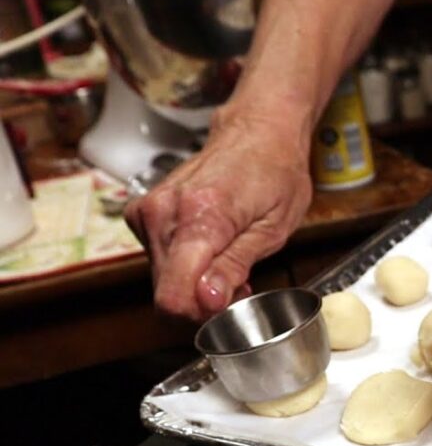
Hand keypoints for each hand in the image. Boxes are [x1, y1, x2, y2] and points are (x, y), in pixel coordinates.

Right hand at [126, 111, 311, 320]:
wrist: (257, 132)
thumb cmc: (275, 172)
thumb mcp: (272, 228)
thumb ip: (235, 265)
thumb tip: (208, 300)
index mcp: (200, 216)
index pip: (174, 294)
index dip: (202, 313)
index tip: (230, 306)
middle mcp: (164, 212)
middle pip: (168, 291)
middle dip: (204, 300)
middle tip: (239, 282)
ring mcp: (149, 211)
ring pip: (163, 279)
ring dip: (196, 283)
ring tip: (230, 261)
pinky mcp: (143, 214)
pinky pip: (159, 259)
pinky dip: (185, 265)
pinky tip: (211, 250)